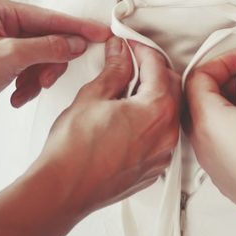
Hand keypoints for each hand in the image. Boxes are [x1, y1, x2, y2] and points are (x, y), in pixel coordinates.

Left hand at [0, 0, 110, 125]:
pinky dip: (27, 85)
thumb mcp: (9, 59)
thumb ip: (48, 48)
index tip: (102, 34)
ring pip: (40, 57)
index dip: (77, 28)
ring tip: (25, 93)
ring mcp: (0, 42)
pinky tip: (17, 97)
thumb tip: (76, 43)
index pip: (49, 17)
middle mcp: (0, 21)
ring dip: (37, 78)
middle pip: (47, 39)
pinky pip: (28, 70)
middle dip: (49, 63)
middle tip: (47, 81)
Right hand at [36, 39, 180, 218]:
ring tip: (128, 89)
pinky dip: (151, 123)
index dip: (141, 50)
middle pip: (171, 88)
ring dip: (155, 97)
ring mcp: (161, 155)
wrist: (64, 189)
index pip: (158, 66)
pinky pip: (161, 138)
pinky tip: (128, 119)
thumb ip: (114, 70)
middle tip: (130, 63)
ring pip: (169, 114)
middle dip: (153, 71)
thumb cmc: (74, 150)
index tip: (129, 46)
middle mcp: (166, 134)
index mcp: (156, 110)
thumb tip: (120, 54)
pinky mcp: (152, 170)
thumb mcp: (93, 96)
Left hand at [185, 47, 235, 235]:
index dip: (221, 62)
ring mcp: (211, 165)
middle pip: (197, 100)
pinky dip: (230, 126)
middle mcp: (202, 146)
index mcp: (209, 123)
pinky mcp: (224, 178)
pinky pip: (216, 143)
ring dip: (227, 104)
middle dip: (223, 81)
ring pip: (206, 122)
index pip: (197, 78)